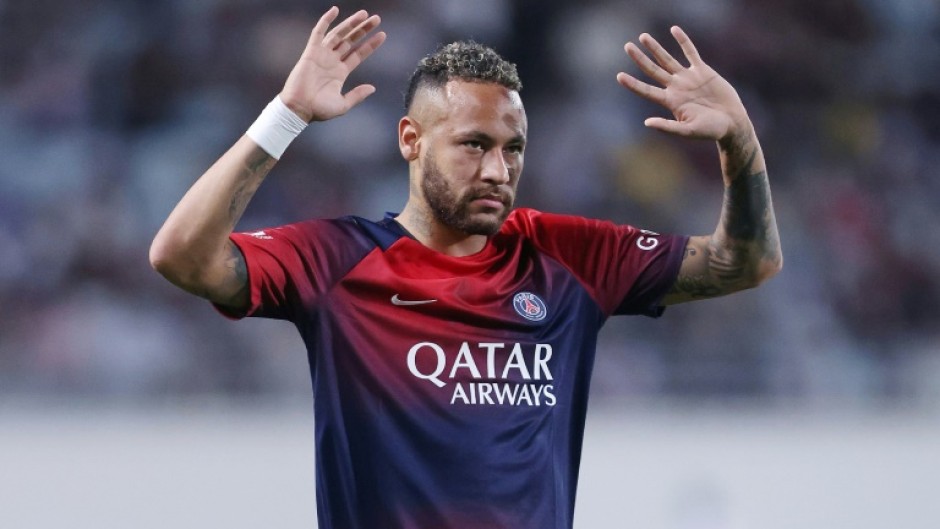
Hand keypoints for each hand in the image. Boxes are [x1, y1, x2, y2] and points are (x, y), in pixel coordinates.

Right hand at [279, 7, 386, 122]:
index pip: (358, 54)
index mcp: (341, 72)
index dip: (370, 44)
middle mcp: (332, 61)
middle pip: (350, 40)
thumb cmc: (319, 109)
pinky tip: (335, 10)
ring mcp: (322, 55)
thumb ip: (357, 95)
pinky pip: (318, 33)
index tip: (383, 34)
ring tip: (364, 14)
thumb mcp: (343, 104)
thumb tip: (373, 88)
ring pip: (339, 34)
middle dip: (363, 30)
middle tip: (376, 19)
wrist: (300, 109)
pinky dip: (326, 21)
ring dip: (350, 23)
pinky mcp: (311, 52)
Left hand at [617, 26, 748, 141]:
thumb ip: (667, 126)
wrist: (732, 122)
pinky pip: (690, 52)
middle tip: (627, 46)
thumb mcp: (687, 131)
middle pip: (653, 70)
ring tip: (643, 37)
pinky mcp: (702, 71)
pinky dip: (683, 41)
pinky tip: (674, 30)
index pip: (646, 91)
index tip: (619, 76)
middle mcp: (676, 88)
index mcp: (670, 102)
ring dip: (655, 48)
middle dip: (640, 59)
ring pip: (667, 59)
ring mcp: (688, 78)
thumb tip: (646, 123)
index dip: (633, 84)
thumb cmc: (710, 131)